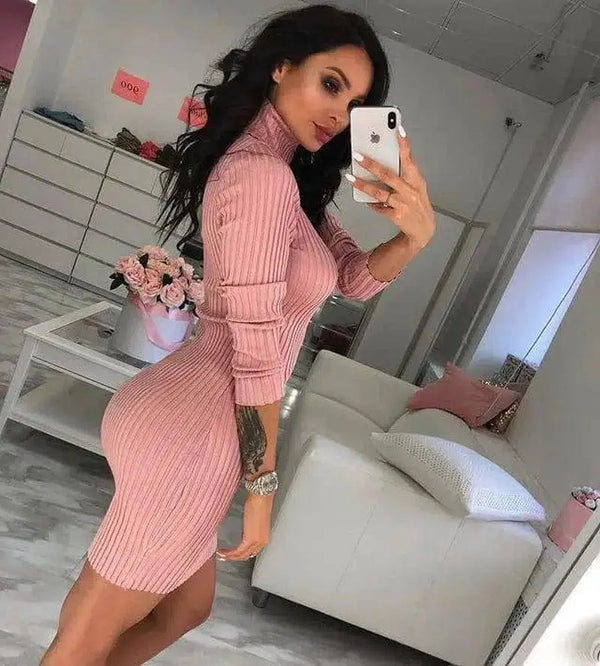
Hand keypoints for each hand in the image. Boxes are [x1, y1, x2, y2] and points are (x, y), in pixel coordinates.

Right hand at [216, 492, 273, 561]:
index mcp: (264, 537)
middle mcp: (262, 542)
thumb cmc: (259, 502)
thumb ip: (251, 528)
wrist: (261, 497)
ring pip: (241, 555)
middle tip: (224, 556)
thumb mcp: (255, 519)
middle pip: (246, 555)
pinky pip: (238, 551)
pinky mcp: (249, 539)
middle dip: (234, 557)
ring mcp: (257, 542)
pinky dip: (229, 553)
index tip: (232, 553)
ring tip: (221, 554)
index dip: (241, 554)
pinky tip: (223, 552)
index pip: (252, 551)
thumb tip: (246, 530)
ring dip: (230, 556)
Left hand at [347, 130, 435, 254]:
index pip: (410, 159)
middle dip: (371, 164)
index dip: (404, 144)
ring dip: (363, 184)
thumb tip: (384, 160)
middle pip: (388, 175)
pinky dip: (371, 202)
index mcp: (417, 180)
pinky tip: (364, 198)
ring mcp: (403, 204)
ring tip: (351, 177)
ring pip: (379, 192)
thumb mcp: (417, 187)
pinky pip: (378, 207)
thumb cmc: (418, 204)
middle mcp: (410, 191)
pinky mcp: (396, 216)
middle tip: (358, 155)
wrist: (423, 230)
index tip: (398, 130)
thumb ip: (404, 174)